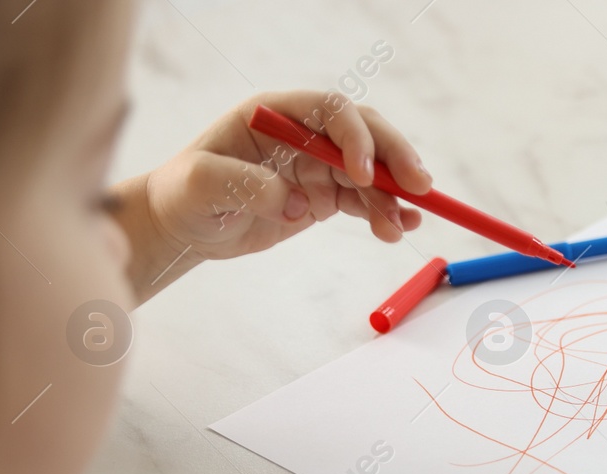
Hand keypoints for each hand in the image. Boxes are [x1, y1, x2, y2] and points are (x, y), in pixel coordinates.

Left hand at [115, 91, 432, 296]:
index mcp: (276, 114)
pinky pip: (365, 200)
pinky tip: (399, 228)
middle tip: (420, 188)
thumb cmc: (186, 196)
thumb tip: (294, 200)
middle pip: (365, 133)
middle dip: (395, 158)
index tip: (363, 175)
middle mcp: (305, 133)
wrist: (186, 225)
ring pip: (372, 171)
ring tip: (402, 227)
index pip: (331, 111)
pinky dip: (386, 213)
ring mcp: (319, 164)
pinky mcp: (325, 195)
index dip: (355, 137)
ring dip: (394, 196)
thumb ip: (244, 184)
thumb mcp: (201, 185)